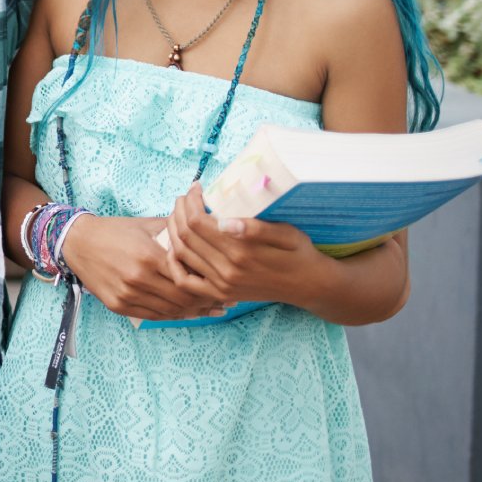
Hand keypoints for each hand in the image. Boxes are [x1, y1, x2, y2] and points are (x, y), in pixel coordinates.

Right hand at [60, 213, 216, 321]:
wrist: (78, 242)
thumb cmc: (116, 230)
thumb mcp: (147, 225)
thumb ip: (175, 231)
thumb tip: (206, 231)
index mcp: (148, 256)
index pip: (188, 278)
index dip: (208, 284)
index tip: (223, 283)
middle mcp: (138, 278)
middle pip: (183, 298)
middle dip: (205, 301)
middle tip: (222, 300)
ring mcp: (127, 294)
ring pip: (170, 311)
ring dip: (192, 311)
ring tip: (209, 309)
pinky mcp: (118, 305)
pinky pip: (153, 315)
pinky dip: (172, 315)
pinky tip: (185, 312)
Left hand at [164, 183, 329, 308]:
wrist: (308, 285)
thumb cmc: (298, 253)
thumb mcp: (286, 233)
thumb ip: (256, 228)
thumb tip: (224, 221)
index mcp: (241, 251)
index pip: (198, 221)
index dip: (191, 201)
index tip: (196, 187)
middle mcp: (227, 270)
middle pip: (186, 235)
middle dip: (180, 210)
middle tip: (185, 197)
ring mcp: (221, 285)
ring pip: (181, 253)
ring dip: (173, 230)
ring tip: (179, 213)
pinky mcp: (220, 294)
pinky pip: (185, 281)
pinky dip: (174, 263)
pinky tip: (175, 246)